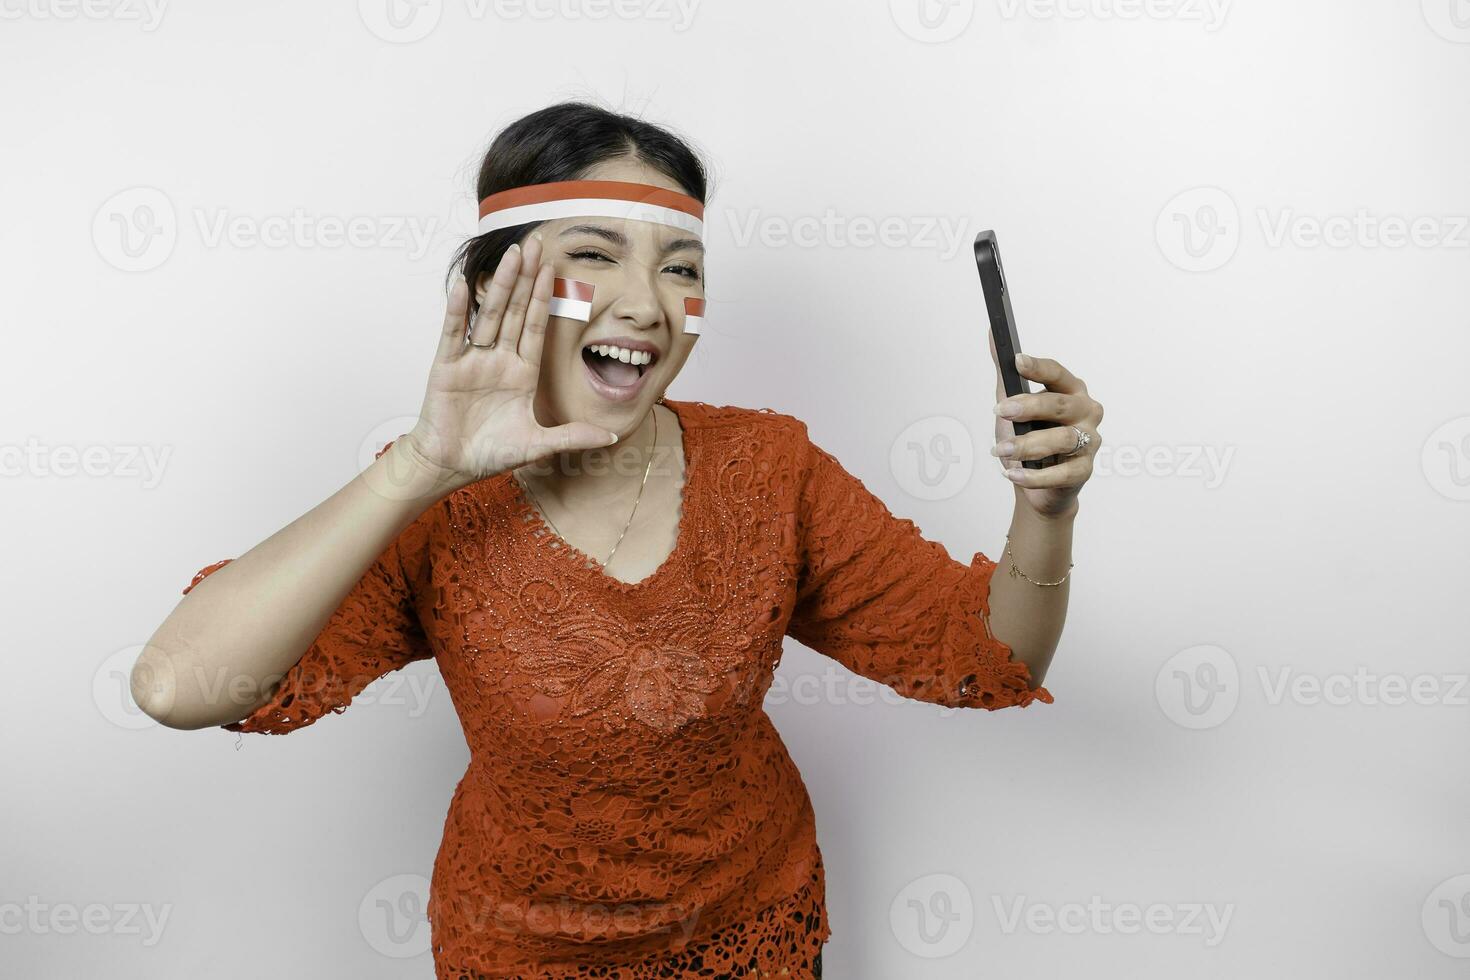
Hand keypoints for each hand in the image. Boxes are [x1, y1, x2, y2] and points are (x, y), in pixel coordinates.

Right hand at [398, 234, 619, 489]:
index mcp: (521, 373)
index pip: (536, 326)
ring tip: (510, 254)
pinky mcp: (447, 367)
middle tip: (534, 243)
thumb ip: (572, 436)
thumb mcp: (538, 445)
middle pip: (515, 310)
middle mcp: (498, 359)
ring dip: (499, 284)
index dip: (544, 297)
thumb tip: (612, 437)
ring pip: (489, 314)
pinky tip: (461, 284)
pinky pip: (453, 333)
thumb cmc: (489, 454)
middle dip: (525, 277)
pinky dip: (456, 310)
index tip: (553, 268)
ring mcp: (472, 360)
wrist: (450, 467)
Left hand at [987, 329, 1101, 518]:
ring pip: (1063, 439)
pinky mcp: (1084, 470)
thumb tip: (993, 335)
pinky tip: (1013, 474)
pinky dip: (1034, 476)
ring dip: (1027, 445)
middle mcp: (1086, 412)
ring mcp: (1089, 441)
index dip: (1037, 367)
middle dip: (1028, 407)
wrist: (1037, 483)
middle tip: (999, 410)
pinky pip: (1062, 473)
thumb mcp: (1013, 403)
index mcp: (1071, 390)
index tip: (1016, 361)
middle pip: (1059, 404)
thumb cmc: (1030, 437)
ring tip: (1000, 450)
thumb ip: (1005, 372)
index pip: (1057, 373)